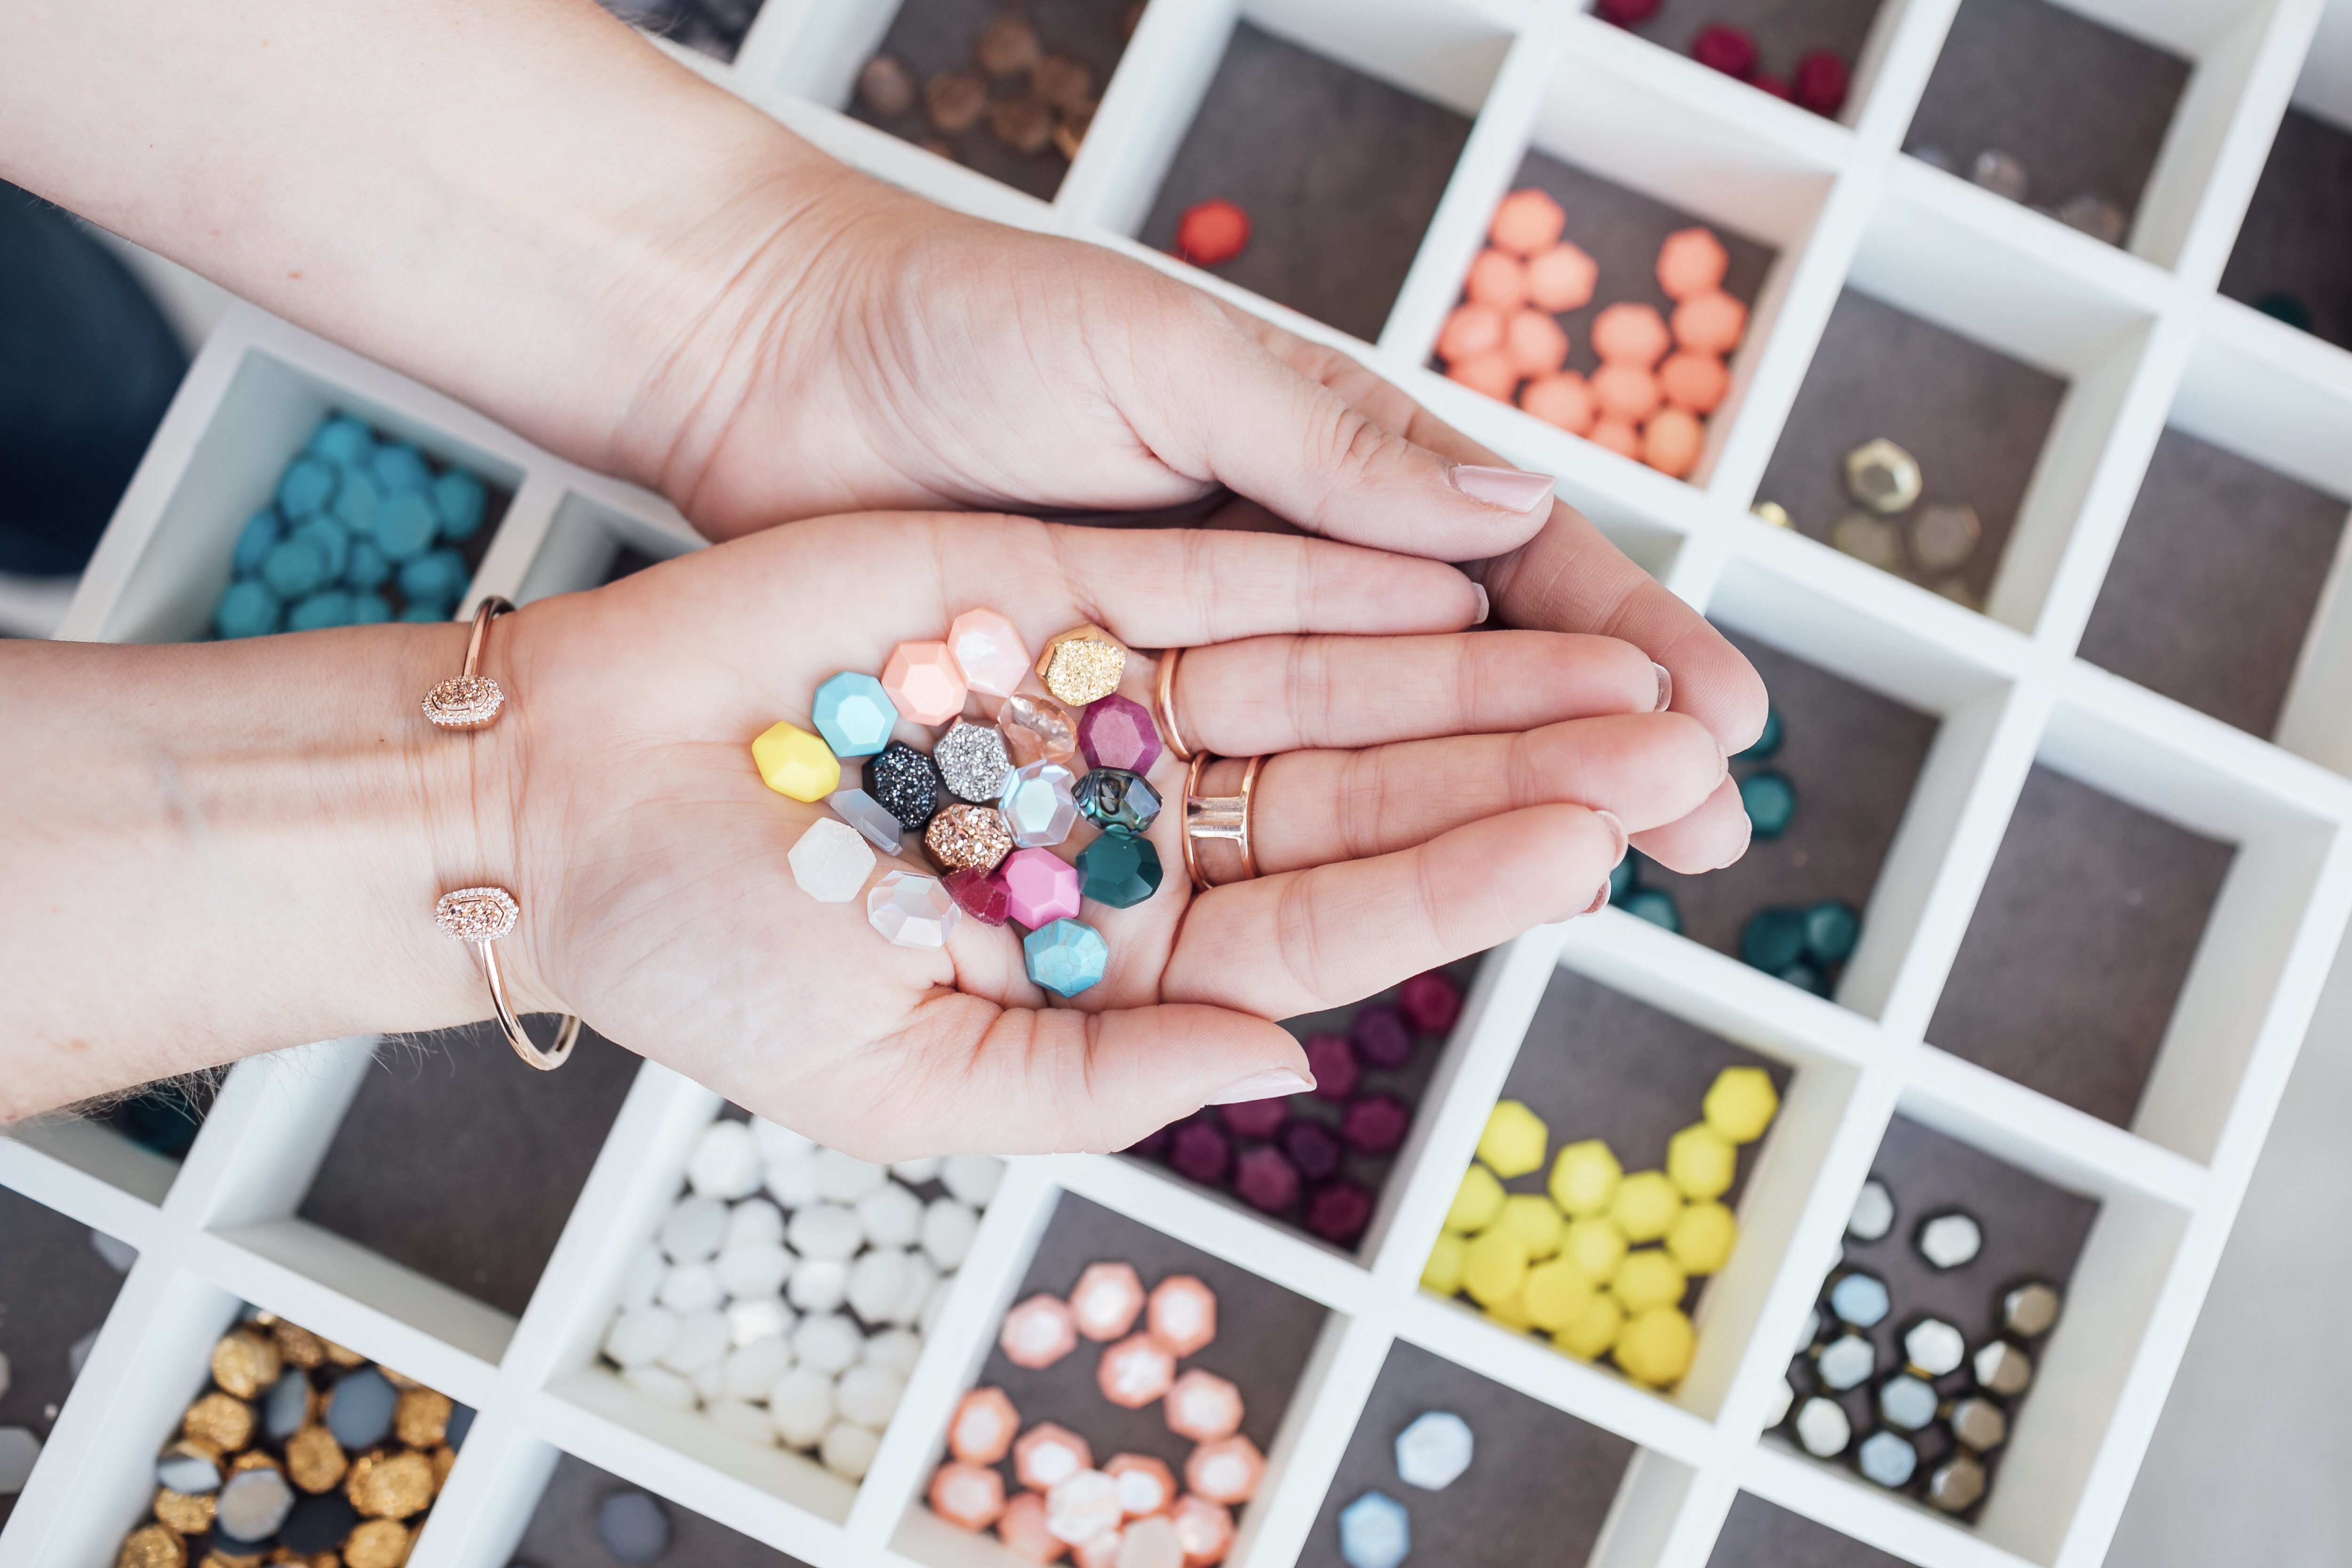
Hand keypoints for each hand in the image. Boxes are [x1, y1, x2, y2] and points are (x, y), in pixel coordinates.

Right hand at [494, 515, 1724, 1157]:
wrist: (555, 804)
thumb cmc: (703, 963)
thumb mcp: (900, 1082)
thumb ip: (1100, 1078)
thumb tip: (1283, 1074)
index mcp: (1112, 953)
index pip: (1326, 925)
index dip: (1459, 885)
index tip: (1589, 853)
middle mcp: (1129, 827)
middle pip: (1356, 796)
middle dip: (1509, 772)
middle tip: (1664, 750)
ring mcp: (1095, 708)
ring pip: (1316, 682)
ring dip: (1457, 666)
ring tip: (1608, 655)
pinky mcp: (1043, 599)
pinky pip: (1208, 582)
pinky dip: (1322, 574)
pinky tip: (1442, 562)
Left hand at [627, 179, 1765, 871]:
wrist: (779, 365)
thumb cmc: (973, 324)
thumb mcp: (1165, 357)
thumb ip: (1327, 448)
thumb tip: (1511, 506)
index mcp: (1323, 470)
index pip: (1504, 565)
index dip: (1619, 639)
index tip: (1721, 717)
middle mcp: (1278, 584)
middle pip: (1459, 687)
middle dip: (1584, 752)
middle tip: (1699, 831)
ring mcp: (1194, 672)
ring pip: (1363, 762)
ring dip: (1481, 817)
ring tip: (1595, 875)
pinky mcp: (1104, 738)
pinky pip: (1235, 805)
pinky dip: (1327, 850)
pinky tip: (1411, 901)